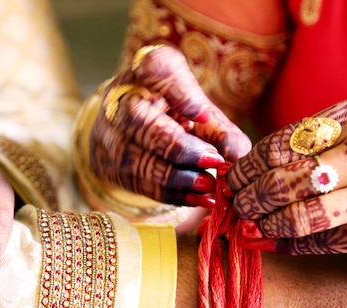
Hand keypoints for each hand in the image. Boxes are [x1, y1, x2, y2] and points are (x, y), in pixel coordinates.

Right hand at [89, 45, 251, 208]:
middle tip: (213, 161)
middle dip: (179, 146)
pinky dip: (171, 194)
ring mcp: (108, 132)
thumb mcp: (202, 113)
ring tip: (208, 185)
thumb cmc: (179, 116)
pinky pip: (138, 183)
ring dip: (176, 176)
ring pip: (135, 157)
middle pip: (138, 120)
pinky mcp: (109, 165)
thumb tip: (237, 158)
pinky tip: (198, 199)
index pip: (153, 68)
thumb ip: (223, 132)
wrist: (137, 131)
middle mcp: (120, 98)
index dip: (177, 93)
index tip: (203, 115)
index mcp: (145, 70)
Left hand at [226, 98, 346, 255]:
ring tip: (247, 225)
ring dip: (264, 223)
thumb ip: (316, 143)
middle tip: (232, 206)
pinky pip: (323, 241)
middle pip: (284, 179)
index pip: (280, 145)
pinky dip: (291, 243)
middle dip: (248, 197)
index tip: (229, 179)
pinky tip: (273, 242)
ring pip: (299, 214)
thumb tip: (249, 167)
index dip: (246, 167)